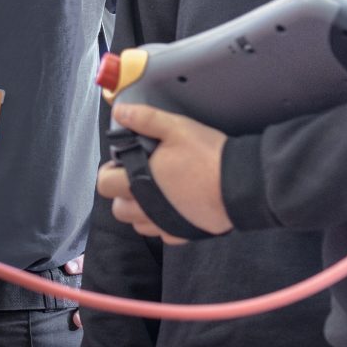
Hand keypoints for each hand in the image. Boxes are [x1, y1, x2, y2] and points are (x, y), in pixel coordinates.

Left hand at [96, 104, 233, 241]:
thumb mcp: (177, 128)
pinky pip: (162, 235)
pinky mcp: (183, 235)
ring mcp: (164, 225)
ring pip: (138, 224)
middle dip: (122, 194)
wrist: (242, 186)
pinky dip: (161, 224)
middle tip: (136, 178)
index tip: (120, 164)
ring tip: (153, 193)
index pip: (105, 184)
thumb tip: (121, 112)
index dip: (109, 172)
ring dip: (139, 211)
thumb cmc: (208, 156)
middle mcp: (146, 209)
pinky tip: (173, 207)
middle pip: (119, 209)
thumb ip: (145, 119)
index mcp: (139, 182)